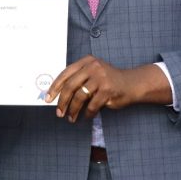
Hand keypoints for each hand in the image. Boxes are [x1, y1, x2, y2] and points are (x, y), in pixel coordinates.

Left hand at [44, 56, 170, 122]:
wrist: (132, 84)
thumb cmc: (109, 81)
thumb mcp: (93, 74)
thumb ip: (78, 79)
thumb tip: (58, 95)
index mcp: (87, 61)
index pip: (65, 74)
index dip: (55, 87)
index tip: (48, 99)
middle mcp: (93, 67)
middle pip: (70, 86)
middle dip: (62, 102)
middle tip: (58, 113)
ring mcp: (101, 78)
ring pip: (80, 97)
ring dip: (73, 110)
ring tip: (71, 118)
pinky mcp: (108, 90)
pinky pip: (92, 105)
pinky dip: (87, 113)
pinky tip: (86, 116)